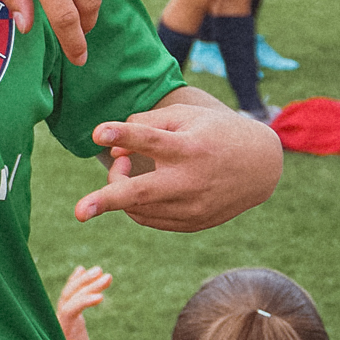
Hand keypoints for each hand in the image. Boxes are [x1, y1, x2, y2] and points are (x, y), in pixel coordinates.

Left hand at [55, 264, 110, 339]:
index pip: (68, 310)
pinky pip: (70, 298)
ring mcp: (62, 322)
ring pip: (69, 295)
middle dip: (87, 285)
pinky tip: (82, 270)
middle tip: (108, 276)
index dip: (83, 301)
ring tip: (103, 271)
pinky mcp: (69, 322)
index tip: (102, 297)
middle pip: (69, 298)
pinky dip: (76, 283)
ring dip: (85, 281)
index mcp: (60, 336)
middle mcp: (58, 325)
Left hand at [75, 86, 281, 231]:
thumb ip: (145, 124)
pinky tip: (137, 184)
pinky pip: (149, 219)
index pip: (152, 140)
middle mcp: (191, 180)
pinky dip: (133, 204)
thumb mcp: (185, 117)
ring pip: (138, 207)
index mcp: (190, 147)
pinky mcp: (193, 223)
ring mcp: (193, 207)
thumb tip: (112, 150)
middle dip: (106, 200)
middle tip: (79, 212)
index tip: (98, 133)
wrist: (261, 166)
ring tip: (125, 164)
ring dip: (118, 187)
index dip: (123, 135)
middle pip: (142, 192)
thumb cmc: (213, 132)